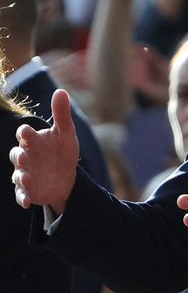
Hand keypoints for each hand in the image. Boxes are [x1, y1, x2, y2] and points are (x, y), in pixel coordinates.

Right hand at [9, 89, 78, 210]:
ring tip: (27, 179)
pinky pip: (22, 194)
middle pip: (17, 154)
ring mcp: (25, 174)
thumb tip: (61, 91)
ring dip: (20, 177)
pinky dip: (22, 197)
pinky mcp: (29, 190)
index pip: (25, 135)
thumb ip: (61, 114)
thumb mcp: (66, 134)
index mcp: (34, 141)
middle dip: (19, 156)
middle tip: (25, 158)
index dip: (25, 134)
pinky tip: (27, 202)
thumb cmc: (62, 151)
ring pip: (18, 174)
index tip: (27, 134)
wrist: (66, 176)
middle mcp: (26, 157)